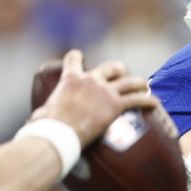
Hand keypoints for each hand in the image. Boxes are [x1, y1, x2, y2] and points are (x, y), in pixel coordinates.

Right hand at [33, 50, 160, 145]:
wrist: (58, 133)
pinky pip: (138, 99)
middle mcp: (90, 79)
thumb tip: (35, 121)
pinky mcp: (116, 105)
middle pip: (112, 67)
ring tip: (143, 88)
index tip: (80, 58)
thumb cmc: (46, 126)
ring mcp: (104, 90)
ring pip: (130, 81)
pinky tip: (155, 104)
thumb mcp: (41, 113)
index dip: (78, 57)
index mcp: (70, 78)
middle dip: (119, 70)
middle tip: (122, 76)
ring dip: (138, 83)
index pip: (74, 58)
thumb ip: (42, 111)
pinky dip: (148, 101)